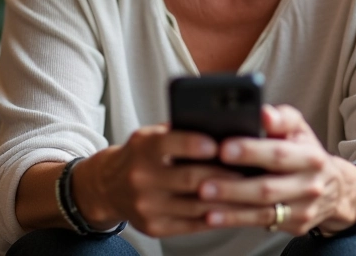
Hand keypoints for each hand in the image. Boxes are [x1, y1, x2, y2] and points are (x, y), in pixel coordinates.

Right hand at [74, 124, 245, 238]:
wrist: (108, 185)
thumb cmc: (140, 154)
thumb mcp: (152, 134)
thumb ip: (179, 131)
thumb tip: (219, 129)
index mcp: (144, 147)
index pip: (172, 143)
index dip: (196, 144)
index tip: (219, 144)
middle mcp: (142, 177)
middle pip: (189, 178)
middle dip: (222, 175)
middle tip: (247, 170)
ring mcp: (147, 205)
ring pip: (196, 205)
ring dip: (225, 199)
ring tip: (245, 191)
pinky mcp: (154, 227)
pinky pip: (191, 224)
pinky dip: (214, 217)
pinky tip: (229, 209)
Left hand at [195, 104, 355, 235]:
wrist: (334, 187)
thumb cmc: (304, 149)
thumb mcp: (299, 128)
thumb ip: (281, 118)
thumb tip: (264, 113)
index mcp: (310, 156)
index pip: (278, 154)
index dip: (251, 151)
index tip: (223, 148)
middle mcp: (309, 185)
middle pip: (268, 188)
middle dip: (233, 186)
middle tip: (203, 182)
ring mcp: (303, 209)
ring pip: (263, 211)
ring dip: (230, 207)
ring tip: (203, 199)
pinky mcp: (295, 226)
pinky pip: (261, 223)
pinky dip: (235, 220)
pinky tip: (213, 216)